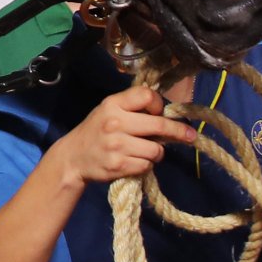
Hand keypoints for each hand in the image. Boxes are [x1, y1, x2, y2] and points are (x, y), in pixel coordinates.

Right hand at [55, 87, 196, 184]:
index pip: (147, 96)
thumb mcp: (108, 112)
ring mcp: (116, 144)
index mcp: (113, 104)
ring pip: (156, 149)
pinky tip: (133, 162)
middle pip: (159, 125)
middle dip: (179, 131)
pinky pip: (147, 165)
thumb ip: (133, 109)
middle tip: (190, 135)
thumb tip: (169, 115)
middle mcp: (115, 122)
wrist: (72, 158)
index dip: (159, 104)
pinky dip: (145, 165)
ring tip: (143, 152)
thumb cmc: (96, 132)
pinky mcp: (119, 165)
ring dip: (156, 153)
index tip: (160, 113)